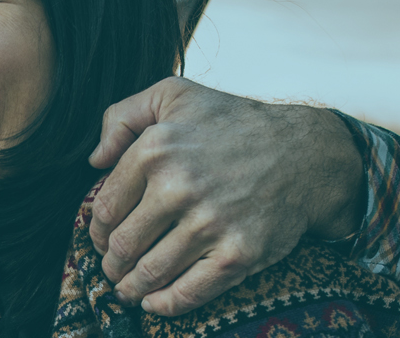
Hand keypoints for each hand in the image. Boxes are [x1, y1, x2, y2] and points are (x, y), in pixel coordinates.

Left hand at [86, 77, 363, 315]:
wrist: (304, 152)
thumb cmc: (233, 122)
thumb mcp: (173, 95)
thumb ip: (122, 116)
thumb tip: (94, 160)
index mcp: (155, 151)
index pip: (106, 208)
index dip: (97, 231)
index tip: (101, 239)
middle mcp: (178, 188)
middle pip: (123, 245)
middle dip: (111, 263)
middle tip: (113, 268)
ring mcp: (210, 224)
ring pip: (151, 271)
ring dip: (131, 287)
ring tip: (127, 289)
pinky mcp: (239, 253)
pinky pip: (190, 290)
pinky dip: (165, 304)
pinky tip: (154, 303)